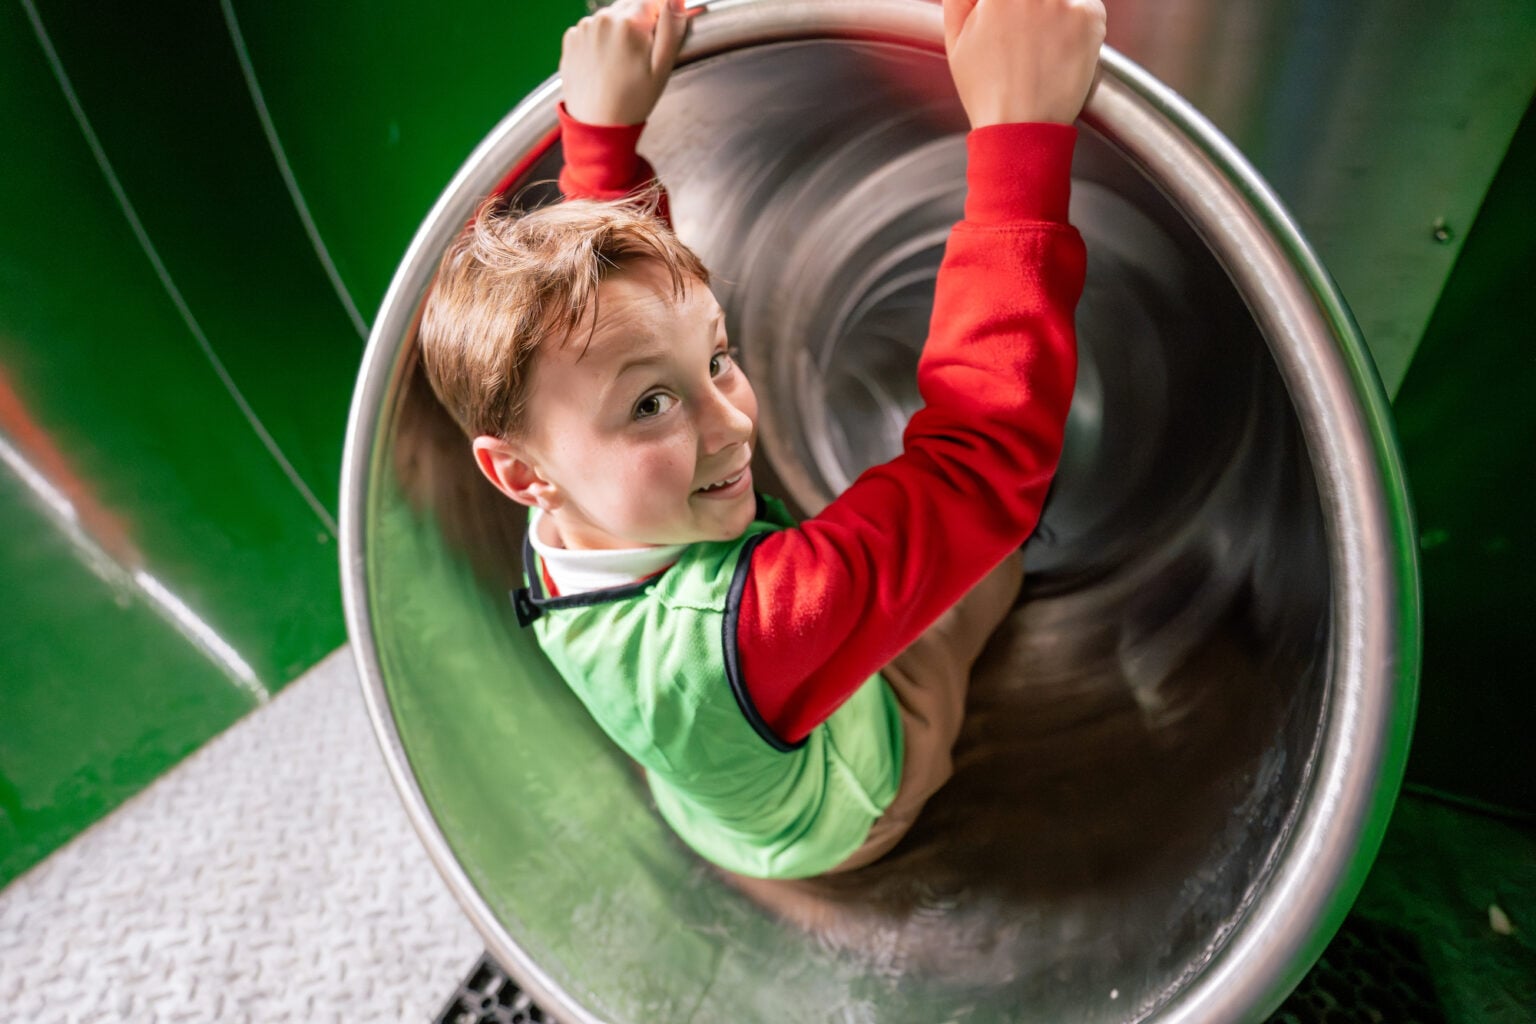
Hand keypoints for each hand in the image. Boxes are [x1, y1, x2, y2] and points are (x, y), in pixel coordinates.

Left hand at [560, 0, 691, 126]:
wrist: (596, 126)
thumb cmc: (631, 101)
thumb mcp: (662, 67)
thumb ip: (671, 27)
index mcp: (628, 23)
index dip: (661, 17)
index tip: (657, 39)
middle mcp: (603, 18)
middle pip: (631, 5)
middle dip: (640, 23)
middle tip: (640, 57)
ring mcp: (584, 27)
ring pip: (612, 16)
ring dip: (620, 31)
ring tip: (621, 64)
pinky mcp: (571, 38)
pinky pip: (593, 28)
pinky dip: (601, 40)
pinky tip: (605, 64)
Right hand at [943, 0, 1105, 127]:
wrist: (1021, 127)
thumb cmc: (988, 90)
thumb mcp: (956, 39)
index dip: (1007, 6)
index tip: (1008, 17)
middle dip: (1030, 8)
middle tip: (1024, 34)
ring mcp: (1065, 1)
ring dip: (1053, 10)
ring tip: (1040, 42)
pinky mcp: (1090, 17)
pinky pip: (1086, 5)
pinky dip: (1077, 23)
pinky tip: (1059, 49)